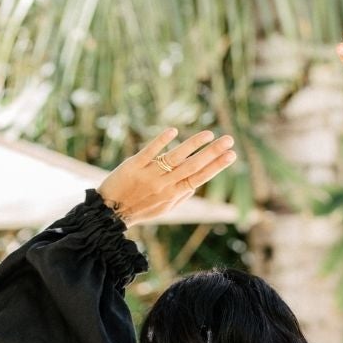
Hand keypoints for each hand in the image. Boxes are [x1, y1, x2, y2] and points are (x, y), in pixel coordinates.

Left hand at [98, 127, 237, 226]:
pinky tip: (174, 130)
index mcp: (173, 195)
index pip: (200, 178)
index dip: (216, 167)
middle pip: (193, 167)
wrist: (110, 212)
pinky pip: (150, 151)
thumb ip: (181, 196)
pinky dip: (162, 141)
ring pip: (175, 157)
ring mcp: (150, 175)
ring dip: (193, 144)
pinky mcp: (134, 165)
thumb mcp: (164, 209)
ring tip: (210, 133)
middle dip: (213, 153)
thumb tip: (197, 183)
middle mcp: (164, 185)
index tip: (232, 155)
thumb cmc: (141, 209)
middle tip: (229, 139)